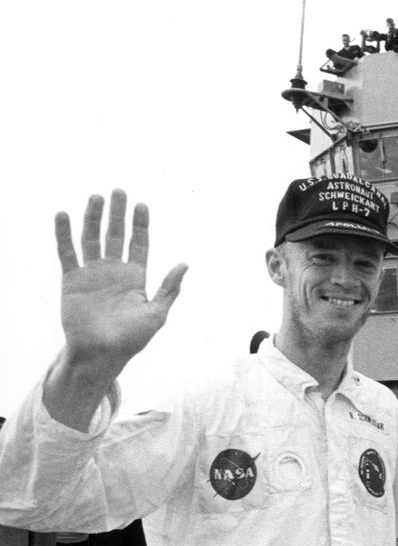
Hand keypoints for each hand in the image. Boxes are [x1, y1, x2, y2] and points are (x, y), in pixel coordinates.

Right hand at [55, 190, 186, 376]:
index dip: (141, 225)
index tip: (142, 205)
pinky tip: (63, 216)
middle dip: (118, 214)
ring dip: (93, 218)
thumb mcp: (156, 314)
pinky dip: (64, 235)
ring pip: (92, 239)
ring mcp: (92, 274)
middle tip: (119, 191)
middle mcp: (113, 271)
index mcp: (135, 277)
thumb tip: (185, 264)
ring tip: (96, 197)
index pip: (139, 244)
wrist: (101, 354)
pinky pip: (67, 253)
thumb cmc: (131, 339)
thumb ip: (169, 288)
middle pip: (116, 235)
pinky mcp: (72, 280)